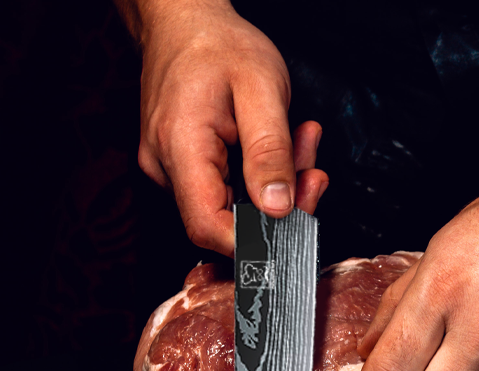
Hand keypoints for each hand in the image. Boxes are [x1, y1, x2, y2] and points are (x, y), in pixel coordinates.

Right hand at [131, 1, 328, 255]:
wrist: (185, 21)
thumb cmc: (219, 45)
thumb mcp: (262, 89)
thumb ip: (270, 152)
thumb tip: (278, 208)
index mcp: (181, 148)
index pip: (209, 227)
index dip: (255, 241)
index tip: (296, 225)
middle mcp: (166, 165)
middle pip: (225, 218)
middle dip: (280, 202)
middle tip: (313, 169)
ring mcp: (170, 166)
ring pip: (231, 202)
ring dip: (275, 182)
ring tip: (300, 141)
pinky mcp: (182, 163)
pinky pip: (225, 184)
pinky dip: (260, 172)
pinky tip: (280, 144)